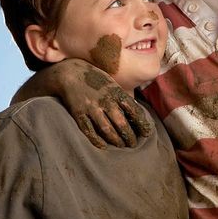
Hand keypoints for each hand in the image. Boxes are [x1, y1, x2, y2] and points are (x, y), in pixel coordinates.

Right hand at [14, 59, 149, 147]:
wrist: (70, 72)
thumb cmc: (95, 79)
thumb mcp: (112, 84)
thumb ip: (122, 97)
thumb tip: (136, 112)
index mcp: (116, 92)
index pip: (134, 110)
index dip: (142, 123)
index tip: (147, 133)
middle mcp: (105, 100)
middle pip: (121, 123)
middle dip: (130, 136)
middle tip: (134, 144)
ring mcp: (92, 107)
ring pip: (107, 129)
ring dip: (116, 140)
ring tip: (122, 146)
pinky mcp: (79, 113)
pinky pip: (89, 130)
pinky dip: (97, 140)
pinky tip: (104, 146)